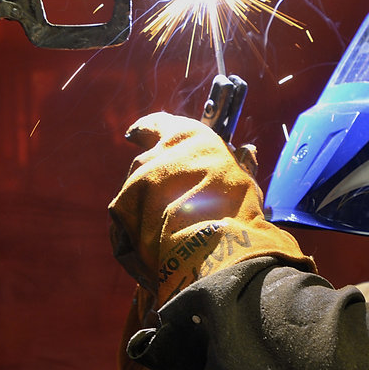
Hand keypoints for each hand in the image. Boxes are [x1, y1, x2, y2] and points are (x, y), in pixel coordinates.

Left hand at [108, 112, 314, 303]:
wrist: (211, 246)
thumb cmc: (234, 208)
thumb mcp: (242, 178)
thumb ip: (239, 163)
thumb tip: (248, 151)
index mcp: (184, 136)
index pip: (156, 123)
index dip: (147, 129)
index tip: (138, 134)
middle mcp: (155, 152)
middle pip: (145, 161)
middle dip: (153, 176)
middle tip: (168, 195)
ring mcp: (134, 179)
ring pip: (134, 189)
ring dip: (145, 202)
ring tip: (167, 225)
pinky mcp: (120, 207)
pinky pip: (125, 214)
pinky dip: (135, 224)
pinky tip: (153, 238)